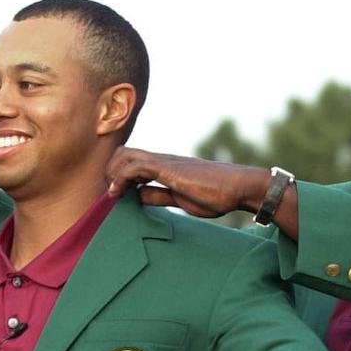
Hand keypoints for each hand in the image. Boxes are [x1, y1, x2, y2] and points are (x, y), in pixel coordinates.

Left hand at [106, 148, 270, 218]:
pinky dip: (121, 178)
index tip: (117, 194)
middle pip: (124, 152)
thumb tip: (138, 196)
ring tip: (113, 193)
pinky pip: (136, 167)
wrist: (240, 187)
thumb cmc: (216, 195)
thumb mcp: (180, 199)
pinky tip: (119, 193)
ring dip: (113, 173)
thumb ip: (159, 195)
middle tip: (112, 193)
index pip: (133, 160)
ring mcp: (165, 162)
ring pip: (126, 155)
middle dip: (111, 170)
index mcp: (165, 167)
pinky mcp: (169, 169)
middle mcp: (162, 160)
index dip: (119, 175)